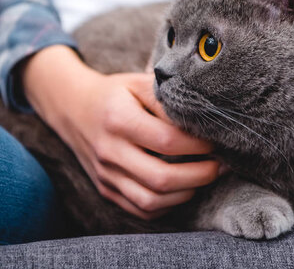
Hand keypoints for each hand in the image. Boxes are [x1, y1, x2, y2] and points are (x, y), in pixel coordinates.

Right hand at [21, 45, 218, 219]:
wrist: (73, 108)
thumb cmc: (114, 93)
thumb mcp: (138, 83)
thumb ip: (167, 98)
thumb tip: (201, 120)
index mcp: (118, 119)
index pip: (167, 141)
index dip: (199, 145)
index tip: (217, 141)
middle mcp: (109, 151)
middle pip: (161, 178)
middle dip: (200, 175)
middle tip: (221, 164)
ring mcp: (105, 175)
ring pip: (151, 200)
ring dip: (186, 193)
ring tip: (205, 177)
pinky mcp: (105, 189)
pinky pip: (140, 209)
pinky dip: (167, 205)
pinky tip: (182, 188)